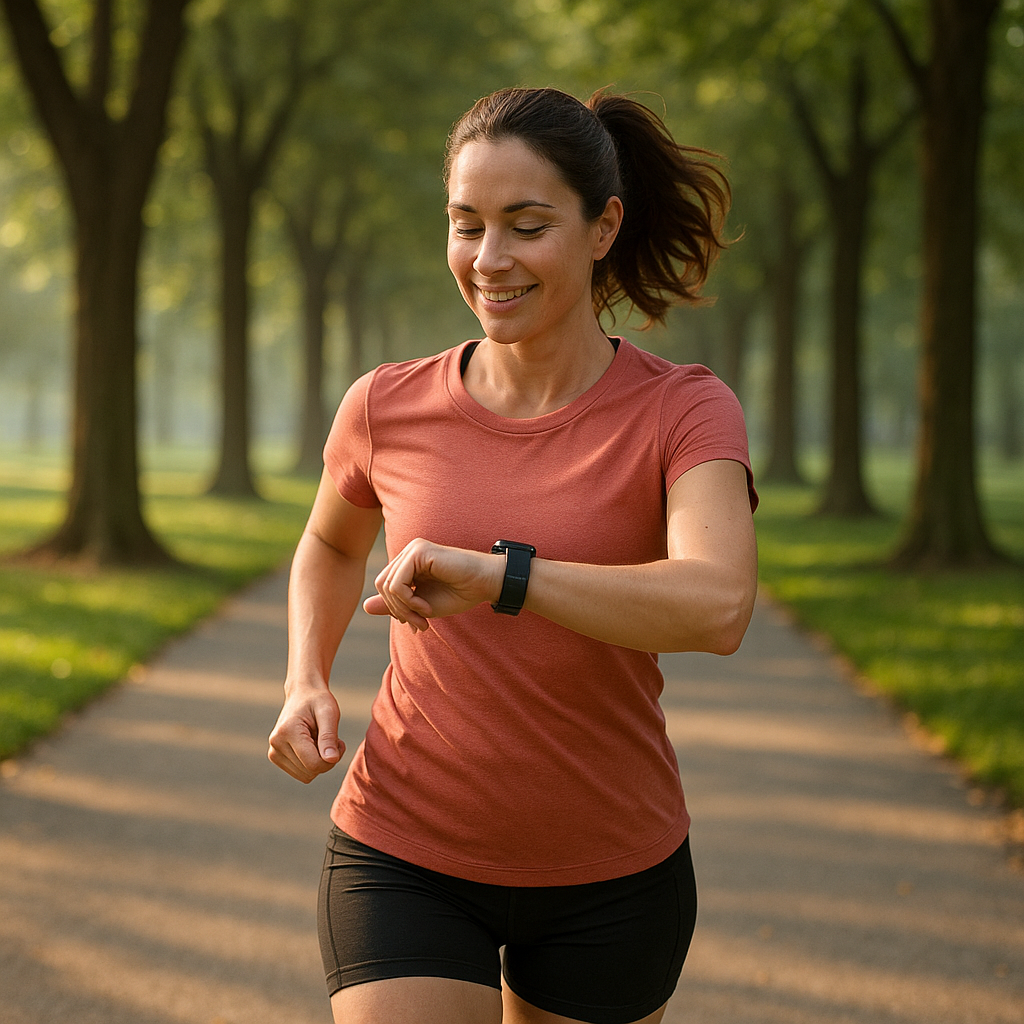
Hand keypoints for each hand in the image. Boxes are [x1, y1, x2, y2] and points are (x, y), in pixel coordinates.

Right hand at [268, 684, 343, 782]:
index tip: (339, 742)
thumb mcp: (329, 713)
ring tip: (320, 740)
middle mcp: (276, 744)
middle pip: (311, 772)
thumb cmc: (318, 701)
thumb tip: (331, 760)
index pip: (314, 764)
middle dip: (326, 760)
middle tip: (331, 739)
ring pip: (306, 776)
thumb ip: (329, 737)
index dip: (332, 758)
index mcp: (287, 732)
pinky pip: (301, 773)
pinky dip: (311, 763)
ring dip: (319, 761)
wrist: (302, 693)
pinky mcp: (275, 757)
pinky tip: (312, 745)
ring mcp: (273, 752)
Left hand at [363, 538, 502, 630]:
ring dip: (404, 608)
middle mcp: (408, 552)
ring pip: (387, 585)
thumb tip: (364, 606)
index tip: (417, 624)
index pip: (384, 587)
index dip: (395, 609)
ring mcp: (413, 549)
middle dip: (397, 610)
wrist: (484, 585)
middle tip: (419, 624)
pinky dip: (408, 601)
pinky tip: (426, 606)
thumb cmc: (458, 594)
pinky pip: (397, 583)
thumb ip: (394, 604)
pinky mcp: (419, 552)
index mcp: (408, 563)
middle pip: (381, 585)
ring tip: (425, 615)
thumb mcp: (420, 605)